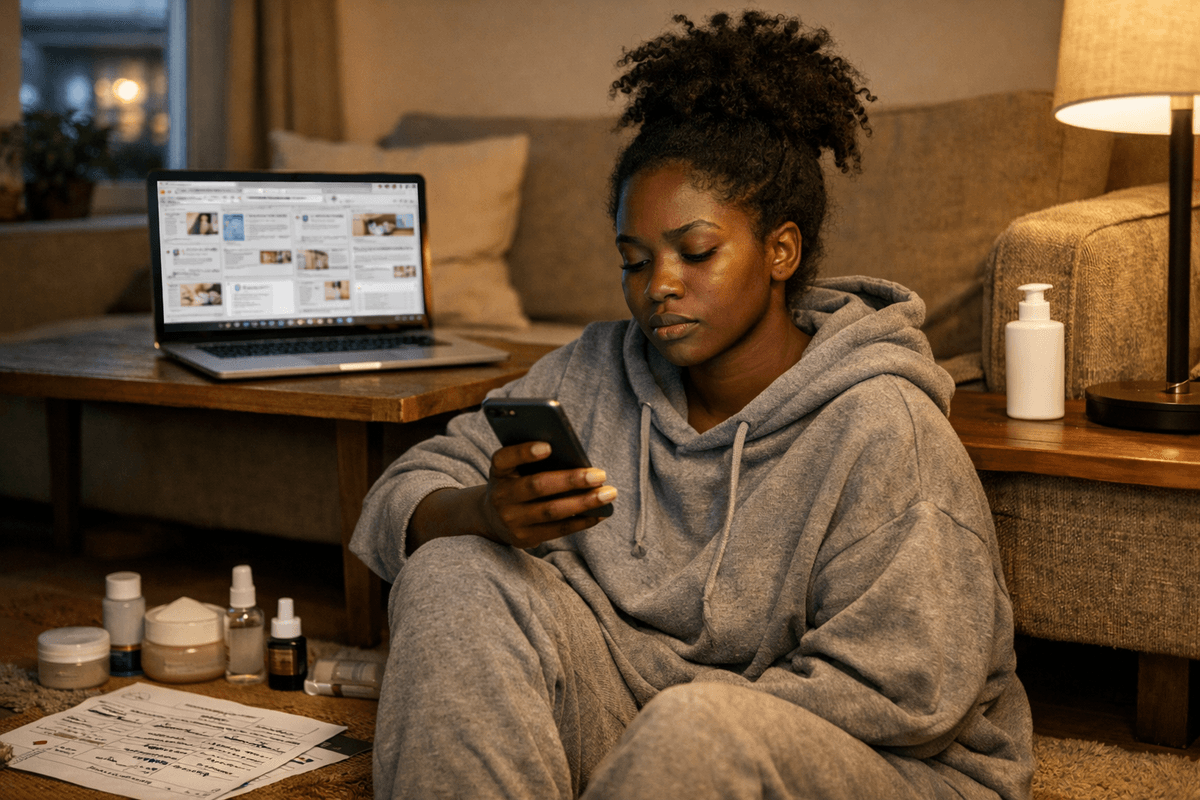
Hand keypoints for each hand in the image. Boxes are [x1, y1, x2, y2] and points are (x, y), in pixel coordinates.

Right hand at [479, 441, 616, 547]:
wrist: (493, 518)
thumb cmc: (516, 482)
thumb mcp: (516, 469)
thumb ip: (535, 461)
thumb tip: (577, 461)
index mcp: (498, 471)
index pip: (505, 458)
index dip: (524, 452)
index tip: (549, 446)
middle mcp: (500, 496)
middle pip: (537, 486)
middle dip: (571, 480)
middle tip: (600, 475)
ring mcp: (511, 520)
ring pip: (551, 511)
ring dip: (584, 503)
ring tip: (608, 494)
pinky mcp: (523, 538)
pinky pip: (557, 530)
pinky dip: (581, 521)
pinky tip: (600, 513)